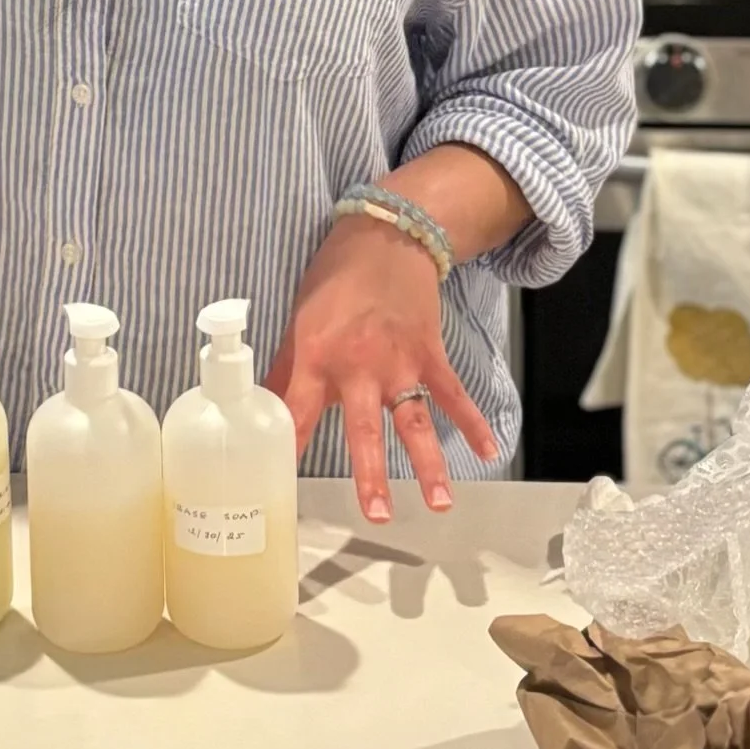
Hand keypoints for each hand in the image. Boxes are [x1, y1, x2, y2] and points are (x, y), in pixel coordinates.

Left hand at [265, 213, 497, 523]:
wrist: (385, 235)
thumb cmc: (334, 279)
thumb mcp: (299, 319)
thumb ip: (287, 369)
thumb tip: (260, 408)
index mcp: (317, 354)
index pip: (299, 410)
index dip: (290, 445)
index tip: (282, 482)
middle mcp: (359, 364)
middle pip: (364, 427)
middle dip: (370, 471)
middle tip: (376, 513)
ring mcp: (399, 360)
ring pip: (414, 419)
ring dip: (428, 462)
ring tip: (437, 502)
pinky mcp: (429, 353)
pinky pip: (453, 393)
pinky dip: (474, 422)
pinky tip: (489, 451)